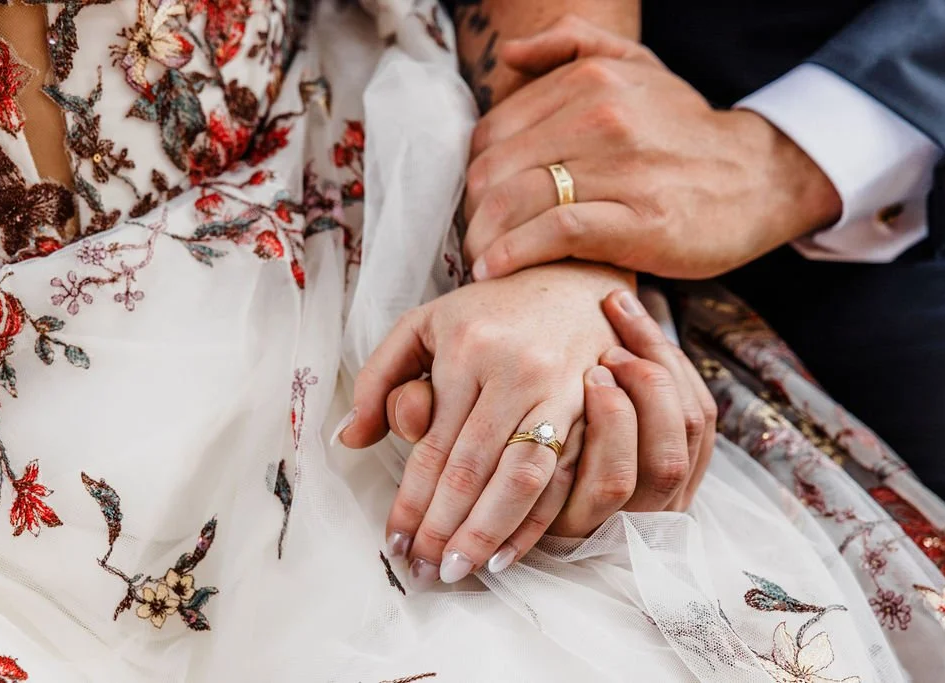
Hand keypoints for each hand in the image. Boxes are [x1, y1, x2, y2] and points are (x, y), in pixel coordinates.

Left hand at [384, 289, 716, 567]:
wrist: (573, 278)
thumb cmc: (488, 310)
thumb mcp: (424, 324)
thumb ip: (380, 377)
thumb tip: (350, 439)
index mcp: (467, 348)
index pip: (434, 446)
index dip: (411, 502)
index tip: (393, 543)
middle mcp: (515, 370)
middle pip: (474, 469)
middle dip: (445, 529)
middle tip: (423, 572)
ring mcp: (561, 390)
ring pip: (523, 478)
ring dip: (489, 534)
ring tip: (460, 570)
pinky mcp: (595, 407)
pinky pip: (567, 475)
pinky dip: (539, 520)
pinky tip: (512, 551)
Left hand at [462, 16, 841, 281]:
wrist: (760, 177)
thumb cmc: (687, 132)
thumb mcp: (639, 66)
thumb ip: (572, 46)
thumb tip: (509, 56)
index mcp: (591, 80)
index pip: (494, 132)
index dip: (475, 176)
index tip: (479, 207)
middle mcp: (602, 117)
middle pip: (495, 170)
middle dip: (472, 214)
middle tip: (473, 241)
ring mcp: (622, 169)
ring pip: (517, 201)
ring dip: (484, 240)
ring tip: (480, 262)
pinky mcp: (640, 221)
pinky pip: (555, 232)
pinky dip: (514, 254)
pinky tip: (494, 270)